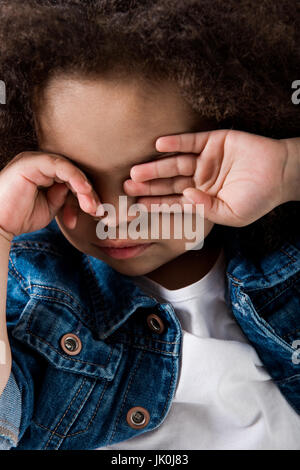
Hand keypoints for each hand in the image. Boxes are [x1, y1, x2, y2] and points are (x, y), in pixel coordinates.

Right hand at [0, 151, 102, 240]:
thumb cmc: (20, 216)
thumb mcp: (51, 207)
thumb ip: (66, 196)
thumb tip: (82, 191)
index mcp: (44, 172)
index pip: (73, 179)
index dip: (86, 196)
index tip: (95, 213)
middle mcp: (40, 163)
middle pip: (74, 173)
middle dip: (88, 194)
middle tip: (97, 211)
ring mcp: (35, 160)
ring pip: (70, 169)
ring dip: (84, 189)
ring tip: (91, 207)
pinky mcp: (31, 162)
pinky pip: (60, 166)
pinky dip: (75, 178)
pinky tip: (84, 191)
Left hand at [123, 129, 292, 226]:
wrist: (282, 173)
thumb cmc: (258, 198)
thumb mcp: (232, 213)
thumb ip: (206, 208)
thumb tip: (186, 197)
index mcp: (202, 198)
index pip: (173, 201)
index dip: (155, 203)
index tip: (135, 207)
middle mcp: (200, 179)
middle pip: (169, 182)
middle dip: (149, 185)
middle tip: (127, 186)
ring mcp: (205, 160)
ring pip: (175, 164)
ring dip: (156, 166)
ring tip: (136, 170)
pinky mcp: (213, 142)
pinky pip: (190, 142)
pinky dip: (175, 142)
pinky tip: (159, 145)